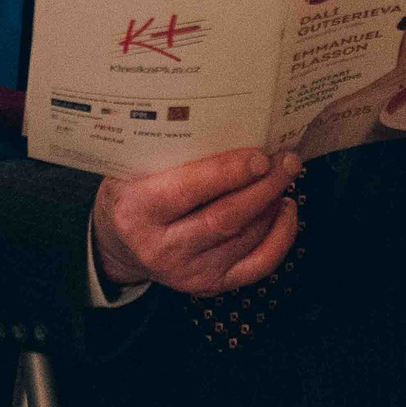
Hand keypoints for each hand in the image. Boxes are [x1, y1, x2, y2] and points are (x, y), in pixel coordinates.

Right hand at [92, 149, 300, 294]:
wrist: (119, 245)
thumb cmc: (132, 193)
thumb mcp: (132, 166)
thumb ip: (167, 150)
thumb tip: (228, 121)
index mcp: (136, 212)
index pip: (189, 191)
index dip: (229, 172)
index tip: (259, 156)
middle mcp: (161, 248)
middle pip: (226, 218)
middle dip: (263, 187)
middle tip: (286, 161)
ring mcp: (188, 272)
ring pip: (246, 238)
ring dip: (273, 204)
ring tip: (283, 175)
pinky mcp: (210, 285)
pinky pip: (258, 265)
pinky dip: (280, 236)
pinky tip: (285, 209)